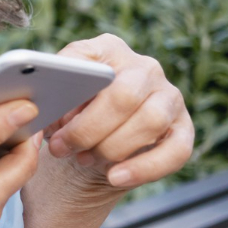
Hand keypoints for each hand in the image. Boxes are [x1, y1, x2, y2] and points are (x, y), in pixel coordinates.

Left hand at [43, 33, 194, 199]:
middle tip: (61, 147)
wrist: (93, 145)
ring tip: (83, 159)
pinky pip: (176, 151)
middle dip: (88, 128)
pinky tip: (115, 177)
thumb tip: (43, 110)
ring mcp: (169, 97)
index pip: (87, 58)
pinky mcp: (184, 129)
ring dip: (112, 147)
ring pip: (150, 121)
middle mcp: (144, 68)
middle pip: (124, 95)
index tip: (50, 115)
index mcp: (108, 49)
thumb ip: (51, 98)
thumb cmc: (71, 115)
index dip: (67, 89)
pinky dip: (143, 168)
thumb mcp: (56, 102)